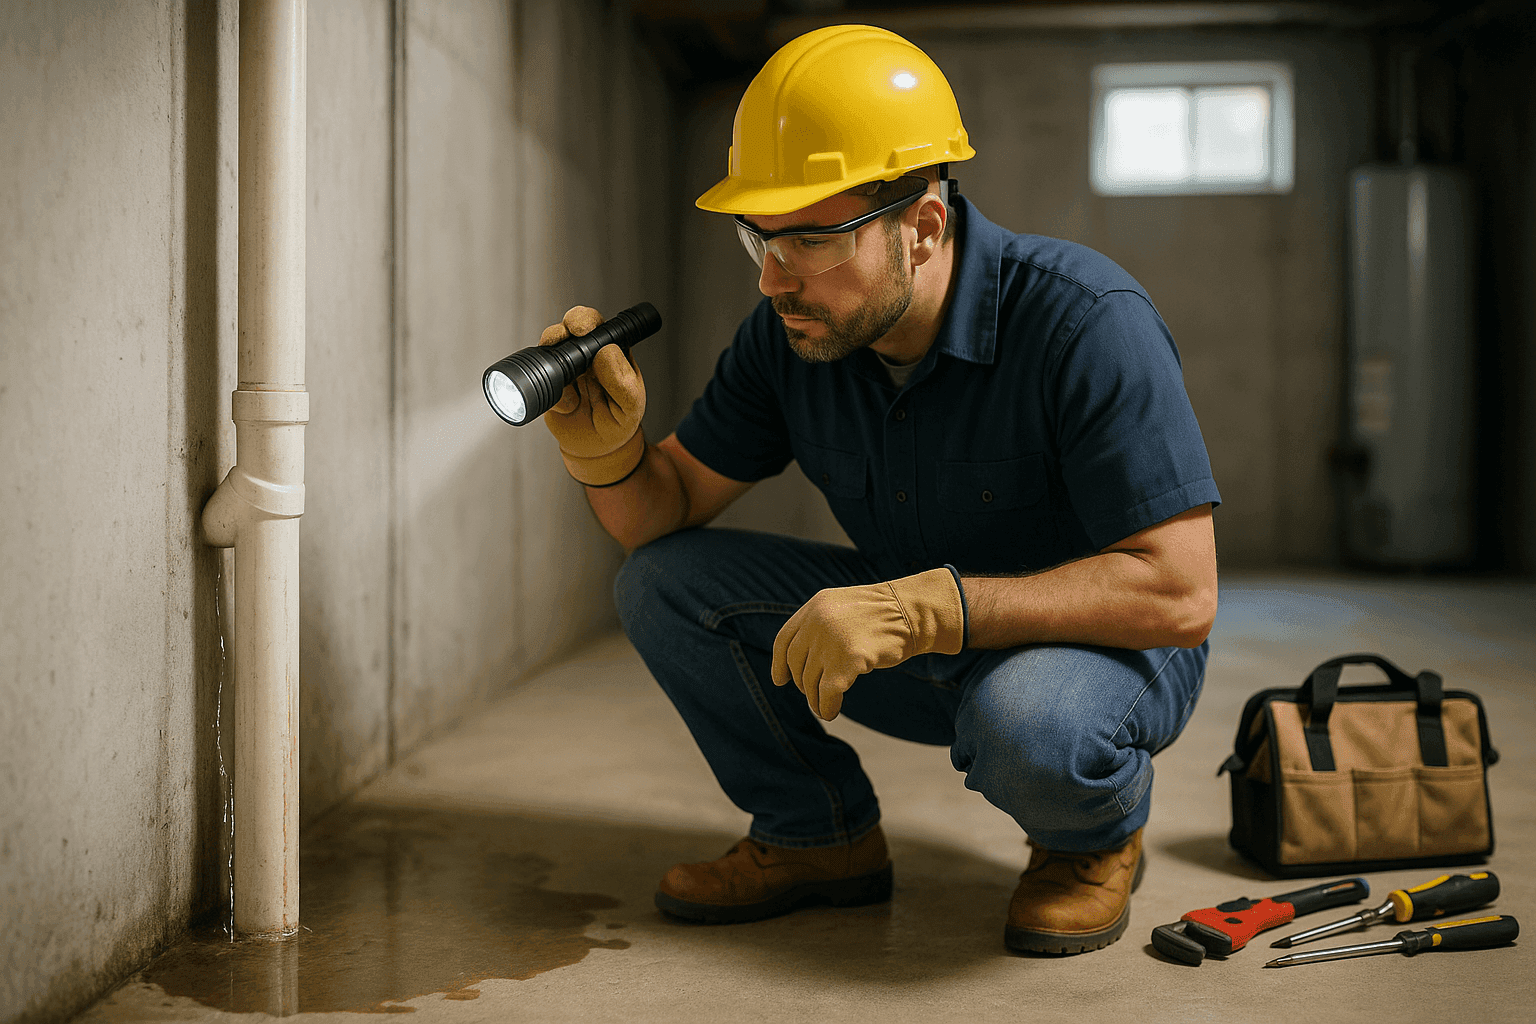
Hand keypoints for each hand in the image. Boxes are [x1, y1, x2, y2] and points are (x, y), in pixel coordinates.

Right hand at [540, 305, 646, 484]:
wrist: (600, 450)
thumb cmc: (620, 421)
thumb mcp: (630, 404)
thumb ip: (621, 380)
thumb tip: (607, 352)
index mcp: (609, 352)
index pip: (598, 326)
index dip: (587, 321)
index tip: (584, 330)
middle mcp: (586, 356)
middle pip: (570, 328)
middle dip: (564, 327)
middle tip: (564, 335)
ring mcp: (566, 371)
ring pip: (551, 350)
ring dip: (552, 353)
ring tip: (566, 378)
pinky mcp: (551, 389)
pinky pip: (542, 384)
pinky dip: (555, 395)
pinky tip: (570, 407)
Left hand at [771, 568, 965, 720]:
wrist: (913, 612)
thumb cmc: (884, 615)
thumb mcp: (844, 609)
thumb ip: (821, 626)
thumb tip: (801, 663)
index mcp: (815, 606)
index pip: (784, 639)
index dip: (780, 663)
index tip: (780, 680)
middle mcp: (817, 621)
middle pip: (796, 663)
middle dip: (803, 684)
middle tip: (814, 694)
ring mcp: (831, 640)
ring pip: (809, 681)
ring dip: (815, 699)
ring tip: (824, 706)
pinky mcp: (847, 660)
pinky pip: (827, 693)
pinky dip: (826, 707)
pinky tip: (832, 712)